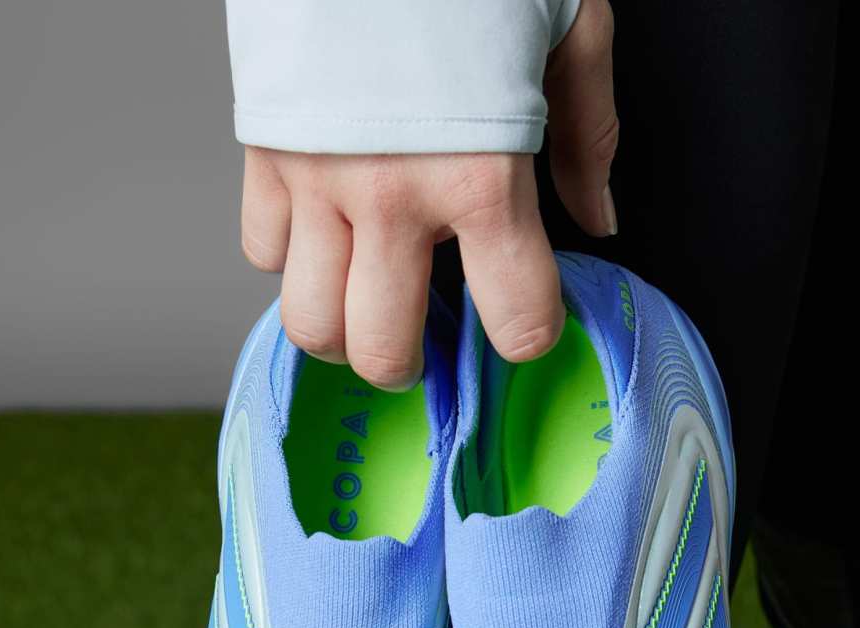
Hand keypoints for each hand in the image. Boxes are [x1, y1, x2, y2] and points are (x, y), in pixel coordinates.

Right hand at [241, 0, 617, 390]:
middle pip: (384, 351)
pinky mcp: (263, 151)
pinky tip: (326, 228)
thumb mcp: (570, 27)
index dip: (529, 332)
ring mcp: (317, 179)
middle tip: (428, 336)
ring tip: (368, 303)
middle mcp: (392, 197)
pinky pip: (261, 251)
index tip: (525, 315)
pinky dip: (291, 257)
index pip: (516, 323)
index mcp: (482, 176)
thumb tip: (598, 219)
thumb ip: (588, 135)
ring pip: (310, 324)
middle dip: (411, 362)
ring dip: (342, 332)